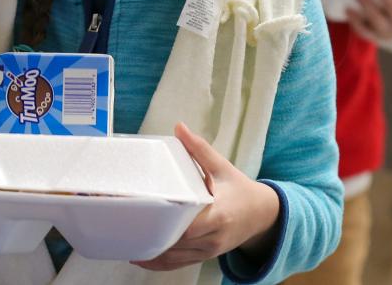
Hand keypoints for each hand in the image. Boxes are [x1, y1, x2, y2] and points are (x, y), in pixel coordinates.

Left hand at [132, 123, 280, 270]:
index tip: (150, 213)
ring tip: (130, 241)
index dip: (171, 221)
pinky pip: (179, 264)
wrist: (261, 214)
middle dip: (156, 235)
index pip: (191, 224)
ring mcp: (209, 250)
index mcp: (219, 213)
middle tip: (130, 225)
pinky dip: (160, 263)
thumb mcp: (222, 166)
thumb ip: (199, 149)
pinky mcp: (205, 257)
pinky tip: (142, 257)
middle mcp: (214, 236)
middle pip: (180, 242)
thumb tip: (179, 127)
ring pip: (176, 258)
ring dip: (154, 252)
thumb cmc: (239, 188)